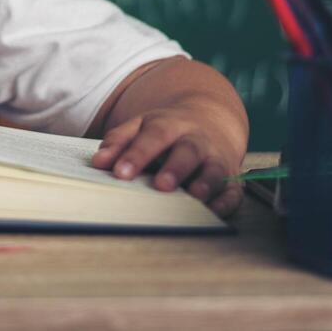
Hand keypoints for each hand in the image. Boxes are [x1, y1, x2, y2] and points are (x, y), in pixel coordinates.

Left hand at [89, 102, 244, 216]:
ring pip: (215, 169)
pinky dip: (227, 202)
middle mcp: (197, 140)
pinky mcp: (231, 178)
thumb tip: (98, 162)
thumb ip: (119, 141)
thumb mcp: (141, 126)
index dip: (137, 155)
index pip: (153, 136)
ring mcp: (216, 158)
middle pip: (188, 151)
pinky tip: (215, 212)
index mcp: (171, 125)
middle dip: (175, 169)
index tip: (120, 173)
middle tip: (160, 186)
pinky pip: (233, 191)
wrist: (210, 119)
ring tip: (195, 197)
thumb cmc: (168, 129)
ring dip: (207, 183)